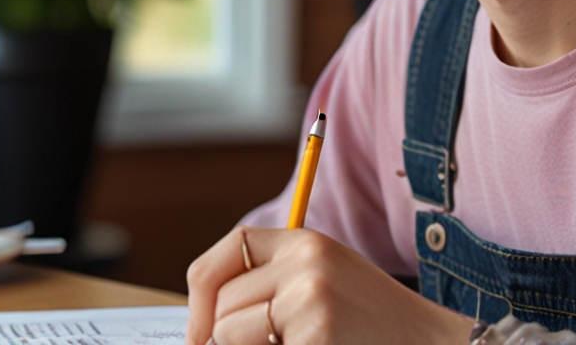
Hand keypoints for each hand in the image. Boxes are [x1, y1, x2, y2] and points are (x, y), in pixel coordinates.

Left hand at [185, 225, 473, 344]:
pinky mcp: (315, 334)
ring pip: (229, 334)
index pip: (228, 252)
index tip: (199, 332)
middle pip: (223, 303)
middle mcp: (306, 262)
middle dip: (221, 339)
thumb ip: (275, 287)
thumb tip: (203, 326)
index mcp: (307, 241)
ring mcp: (311, 298)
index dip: (202, 294)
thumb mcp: (326, 286)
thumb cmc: (376, 329)